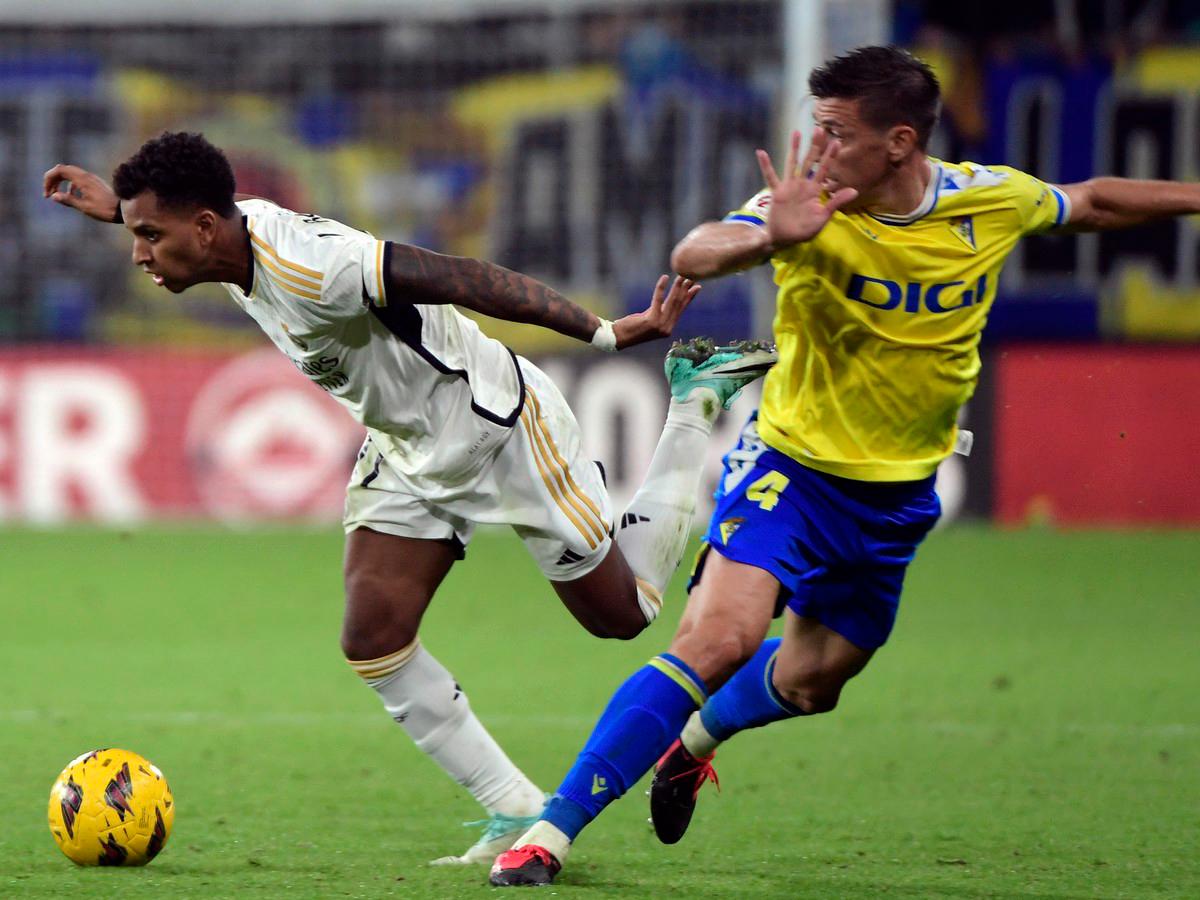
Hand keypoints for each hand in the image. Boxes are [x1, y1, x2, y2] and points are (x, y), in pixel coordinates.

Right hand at [43, 163, 120, 222]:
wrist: (124, 210)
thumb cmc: (105, 210)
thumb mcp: (85, 207)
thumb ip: (68, 200)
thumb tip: (54, 196)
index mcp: (82, 179)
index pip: (59, 170)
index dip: (49, 179)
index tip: (47, 194)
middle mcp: (86, 175)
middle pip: (63, 170)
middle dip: (52, 179)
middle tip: (48, 193)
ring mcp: (91, 178)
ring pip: (69, 173)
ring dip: (60, 182)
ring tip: (56, 195)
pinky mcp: (94, 183)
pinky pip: (77, 179)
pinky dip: (69, 185)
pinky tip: (70, 196)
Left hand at [612, 275, 701, 348]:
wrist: (619, 338)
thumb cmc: (632, 327)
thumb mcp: (650, 319)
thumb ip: (660, 311)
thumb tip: (668, 300)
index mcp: (668, 329)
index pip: (681, 310)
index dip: (689, 297)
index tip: (697, 286)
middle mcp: (667, 328)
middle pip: (678, 304)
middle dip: (685, 289)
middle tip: (692, 276)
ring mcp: (660, 326)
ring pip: (671, 302)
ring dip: (677, 287)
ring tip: (682, 276)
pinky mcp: (652, 320)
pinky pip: (658, 300)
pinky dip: (661, 287)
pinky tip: (665, 278)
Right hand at [756, 128, 857, 248]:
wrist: (784, 239)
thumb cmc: (803, 231)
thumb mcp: (822, 218)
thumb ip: (836, 202)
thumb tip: (854, 190)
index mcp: (814, 190)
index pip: (824, 169)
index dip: (830, 156)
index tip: (837, 141)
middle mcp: (803, 185)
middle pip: (809, 161)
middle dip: (815, 146)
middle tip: (820, 129)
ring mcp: (789, 186)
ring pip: (792, 163)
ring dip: (794, 149)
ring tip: (796, 132)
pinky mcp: (777, 192)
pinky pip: (771, 177)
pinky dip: (766, 166)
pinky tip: (761, 152)